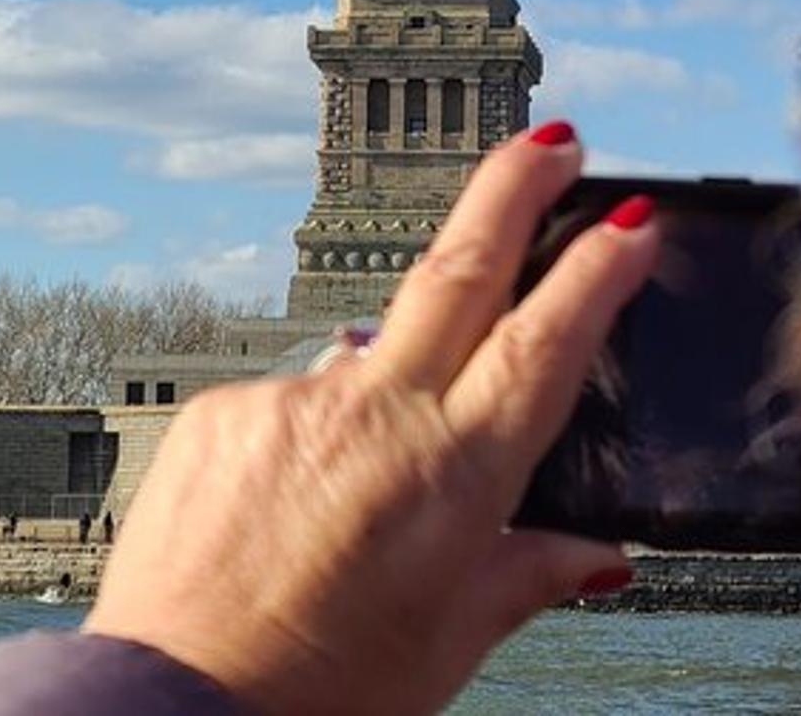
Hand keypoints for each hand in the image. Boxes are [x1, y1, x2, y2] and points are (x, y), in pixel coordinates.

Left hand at [84, 125, 657, 715]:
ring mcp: (294, 403)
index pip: (546, 338)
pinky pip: (293, 404)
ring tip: (358, 505)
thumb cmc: (319, 697)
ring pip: (370, 359)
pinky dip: (309, 445)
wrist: (169, 715)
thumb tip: (602, 555)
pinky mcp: (226, 412)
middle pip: (463, 264)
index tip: (631, 222)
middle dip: (515, 187)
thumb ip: (527, 575)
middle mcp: (376, 417)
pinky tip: (290, 518)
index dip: (597, 270)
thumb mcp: (449, 644)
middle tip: (555, 141)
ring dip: (386, 398)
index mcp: (454, 475)